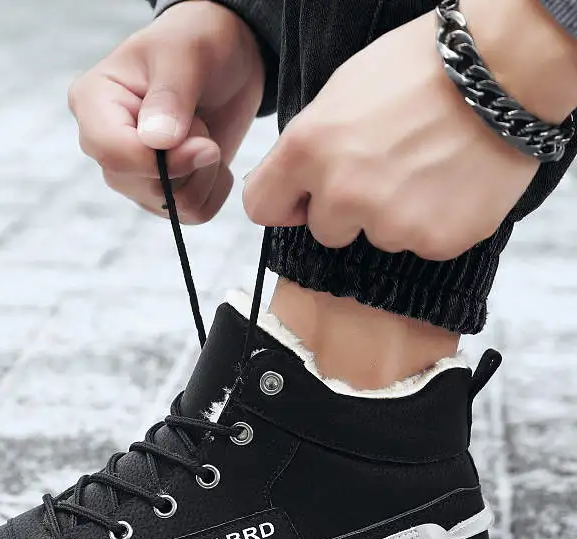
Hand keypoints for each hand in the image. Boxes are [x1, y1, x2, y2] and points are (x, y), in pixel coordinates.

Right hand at [68, 1, 264, 222]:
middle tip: (200, 120)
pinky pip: (193, 214)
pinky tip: (212, 158)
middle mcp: (106, 145)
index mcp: (94, 102)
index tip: (200, 141)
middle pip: (141, 185)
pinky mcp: (163, 194)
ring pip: (171, 206)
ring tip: (203, 132)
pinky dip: (214, 188)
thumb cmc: (198, 42)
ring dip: (203, 172)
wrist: (228, 61)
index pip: (109, 150)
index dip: (156, 158)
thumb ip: (171, 95)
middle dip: (186, 160)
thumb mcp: (186, 52)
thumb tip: (157, 142)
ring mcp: (134, 175)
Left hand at [243, 11, 539, 260]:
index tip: (303, 197)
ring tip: (425, 167)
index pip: (261, 208)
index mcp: (307, 151)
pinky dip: (433, 221)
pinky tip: (451, 183)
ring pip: (375, 238)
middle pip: (324, 231)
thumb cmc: (419, 69)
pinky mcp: (435, 239)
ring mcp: (390, 222)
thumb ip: (307, 149)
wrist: (504, 68)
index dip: (285, 202)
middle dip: (347, 209)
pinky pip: (420, 243)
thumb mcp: (341, 94)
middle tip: (387, 167)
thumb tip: (292, 188)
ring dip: (394, 214)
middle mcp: (342, 194)